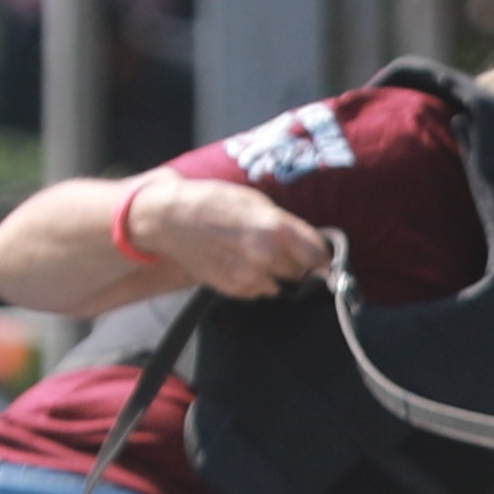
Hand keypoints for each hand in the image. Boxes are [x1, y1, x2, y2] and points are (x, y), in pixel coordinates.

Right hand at [124, 169, 335, 298]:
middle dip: (293, 262)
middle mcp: (266, 255)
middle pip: (300, 271)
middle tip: (275, 247)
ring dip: (272, 273)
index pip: (319, 256)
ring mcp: (249, 275)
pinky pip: (258, 290)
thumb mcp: (256, 202)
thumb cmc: (214, 203)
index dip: (322, 257)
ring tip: (249, 251)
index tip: (323, 259)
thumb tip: (313, 250)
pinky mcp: (234, 289)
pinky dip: (253, 280)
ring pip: (279, 283)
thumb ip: (287, 227)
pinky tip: (236, 261)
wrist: (171, 219)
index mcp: (276, 229)